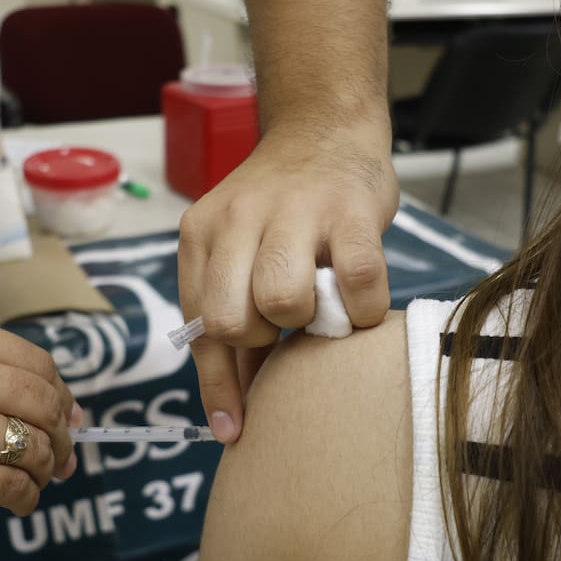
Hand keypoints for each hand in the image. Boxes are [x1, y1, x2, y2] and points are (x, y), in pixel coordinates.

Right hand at [0, 317, 80, 519]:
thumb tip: (37, 399)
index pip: (39, 366)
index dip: (62, 396)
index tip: (69, 417)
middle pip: (45, 406)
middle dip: (63, 436)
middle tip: (63, 455)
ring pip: (35, 448)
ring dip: (47, 469)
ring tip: (36, 479)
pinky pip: (11, 487)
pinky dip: (26, 498)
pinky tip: (19, 501)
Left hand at [178, 122, 398, 443]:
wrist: (325, 130)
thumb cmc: (282, 210)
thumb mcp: (238, 250)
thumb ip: (233, 316)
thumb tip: (234, 413)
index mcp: (201, 233)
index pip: (197, 326)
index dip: (216, 386)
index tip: (234, 431)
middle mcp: (238, 219)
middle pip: (229, 320)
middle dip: (260, 341)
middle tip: (286, 324)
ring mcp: (295, 211)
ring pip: (281, 300)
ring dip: (308, 322)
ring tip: (321, 305)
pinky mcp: (350, 212)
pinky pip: (354, 283)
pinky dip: (363, 308)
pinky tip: (360, 300)